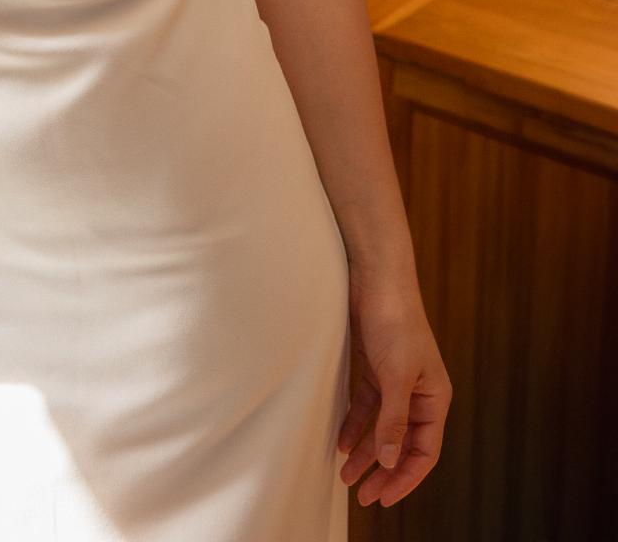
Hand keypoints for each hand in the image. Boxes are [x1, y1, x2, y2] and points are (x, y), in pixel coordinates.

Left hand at [337, 261, 451, 508]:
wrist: (377, 277)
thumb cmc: (395, 322)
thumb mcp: (395, 376)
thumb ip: (392, 420)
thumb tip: (388, 461)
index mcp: (435, 398)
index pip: (424, 451)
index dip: (405, 477)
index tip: (383, 497)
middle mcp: (418, 394)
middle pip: (402, 444)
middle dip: (383, 471)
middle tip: (361, 495)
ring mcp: (396, 382)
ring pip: (381, 428)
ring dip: (365, 452)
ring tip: (345, 476)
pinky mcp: (375, 369)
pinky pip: (366, 407)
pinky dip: (354, 425)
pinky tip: (340, 442)